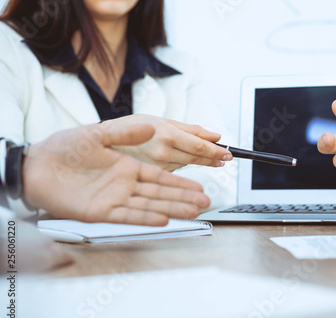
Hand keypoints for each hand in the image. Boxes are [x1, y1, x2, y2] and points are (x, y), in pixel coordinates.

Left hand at [23, 123, 210, 224]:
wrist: (37, 166)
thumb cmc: (64, 148)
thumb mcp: (97, 135)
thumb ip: (125, 134)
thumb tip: (151, 127)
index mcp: (127, 166)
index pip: (160, 175)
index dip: (180, 181)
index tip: (198, 185)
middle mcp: (125, 184)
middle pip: (161, 193)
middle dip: (184, 198)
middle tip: (205, 202)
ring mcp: (115, 199)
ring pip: (150, 206)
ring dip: (173, 209)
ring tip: (194, 212)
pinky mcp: (102, 212)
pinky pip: (129, 216)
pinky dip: (146, 218)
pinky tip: (164, 219)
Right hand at [103, 114, 232, 171]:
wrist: (104, 143)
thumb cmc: (130, 127)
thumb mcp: (162, 120)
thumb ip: (192, 129)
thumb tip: (214, 135)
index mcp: (166, 135)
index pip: (199, 146)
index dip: (216, 151)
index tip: (227, 153)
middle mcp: (162, 153)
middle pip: (196, 158)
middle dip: (213, 158)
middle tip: (225, 158)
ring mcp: (157, 166)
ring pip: (186, 164)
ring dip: (198, 160)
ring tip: (207, 157)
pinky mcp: (153, 175)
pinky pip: (174, 170)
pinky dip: (180, 164)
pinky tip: (178, 160)